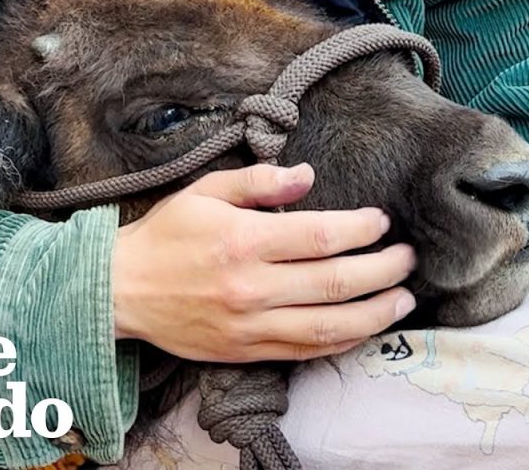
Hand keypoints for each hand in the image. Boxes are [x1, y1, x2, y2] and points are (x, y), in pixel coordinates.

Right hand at [112, 163, 416, 362]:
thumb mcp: (204, 192)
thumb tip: (308, 176)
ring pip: (329, 326)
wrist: (121, 291)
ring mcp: (249, 325)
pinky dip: (342, 341)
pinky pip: (305, 351)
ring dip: (376, 314)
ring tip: (403, 299)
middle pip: (336, 282)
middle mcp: (251, 287)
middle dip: (384, 270)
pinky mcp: (245, 351)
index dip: (362, 229)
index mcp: (243, 241)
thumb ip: (258, 180)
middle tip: (407, 259)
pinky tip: (364, 327)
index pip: (321, 236)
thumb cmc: (165, 236)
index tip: (381, 222)